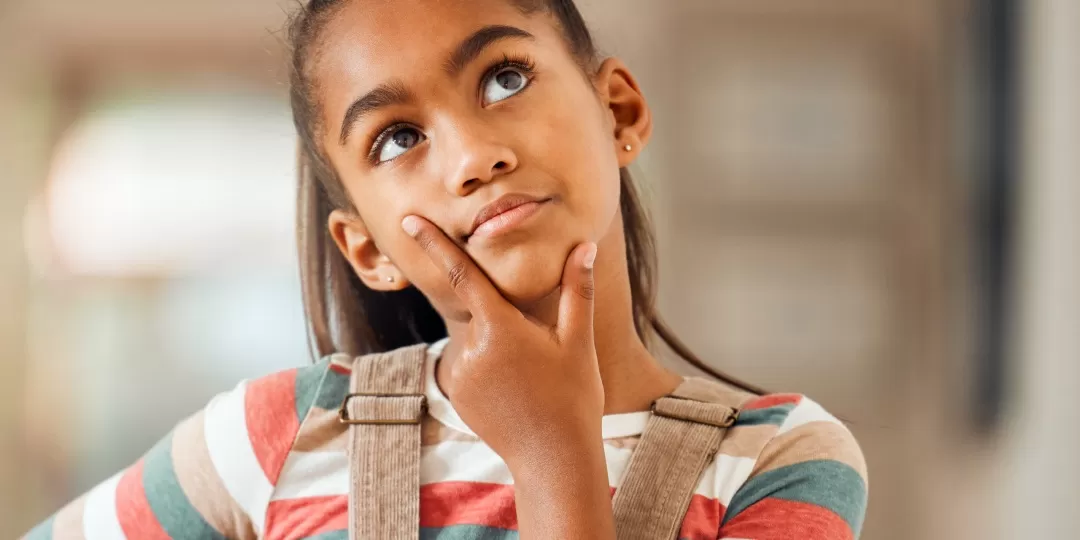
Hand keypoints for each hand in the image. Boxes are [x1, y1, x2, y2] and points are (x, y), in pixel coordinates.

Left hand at [401, 215, 602, 469]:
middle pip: (483, 313)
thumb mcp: (578, 342)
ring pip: (478, 340)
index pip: (462, 273)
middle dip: (507, 322)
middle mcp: (471, 347)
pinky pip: (470, 366)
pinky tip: (516, 394)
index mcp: (500, 327)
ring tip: (531, 382)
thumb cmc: (573, 398)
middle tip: (538, 358)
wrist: (554, 459)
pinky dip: (490, 369)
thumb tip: (585, 247)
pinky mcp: (456, 393)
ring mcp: (460, 373)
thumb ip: (578, 290)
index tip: (409, 220)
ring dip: (499, 347)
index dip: (434, 243)